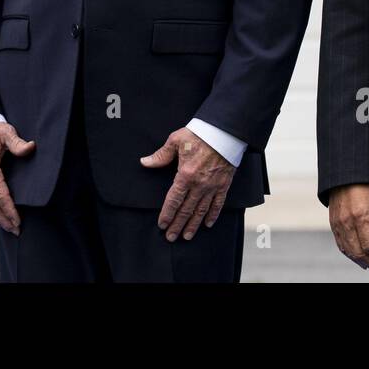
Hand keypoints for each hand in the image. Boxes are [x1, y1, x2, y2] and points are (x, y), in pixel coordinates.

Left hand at [141, 127, 235, 241]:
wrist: (224, 132)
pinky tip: (208, 224)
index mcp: (185, 175)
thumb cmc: (199, 134)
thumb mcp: (175, 141)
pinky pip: (218, 203)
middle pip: (186, 209)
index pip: (173, 200)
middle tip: (171, 237)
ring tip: (187, 236)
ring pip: (201, 210)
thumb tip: (145, 162)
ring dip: (193, 225)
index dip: (167, 214)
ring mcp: (212, 186)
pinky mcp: (223, 184)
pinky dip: (213, 215)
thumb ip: (161, 155)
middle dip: (177, 225)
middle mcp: (199, 185)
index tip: (162, 224)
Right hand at [328, 184, 368, 272]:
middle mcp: (346, 223)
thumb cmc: (367, 186)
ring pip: (349, 252)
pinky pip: (341, 245)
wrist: (346, 175)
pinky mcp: (333, 224)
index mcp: (360, 217)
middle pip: (359, 253)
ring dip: (363, 262)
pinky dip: (351, 255)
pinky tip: (360, 259)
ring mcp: (337, 225)